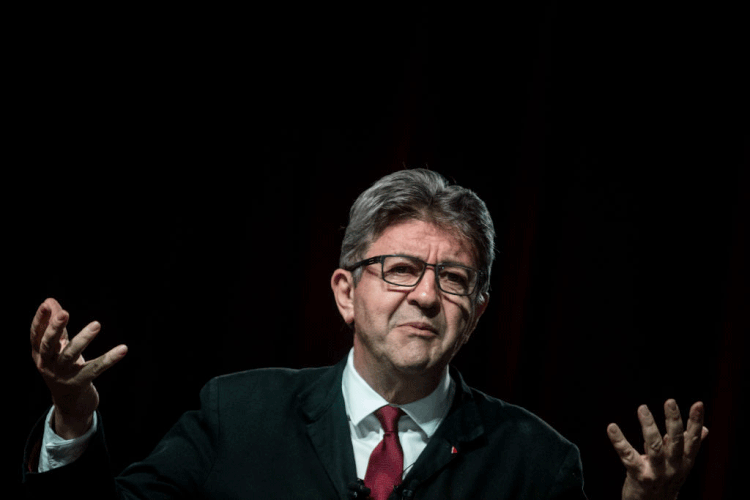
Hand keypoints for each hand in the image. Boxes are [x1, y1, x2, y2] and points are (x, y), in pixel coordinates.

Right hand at [30, 298, 127, 438]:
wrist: (70, 404)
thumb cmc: (64, 368)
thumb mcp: (58, 348)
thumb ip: (56, 326)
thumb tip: (51, 300)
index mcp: (40, 355)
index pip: (36, 336)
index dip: (40, 320)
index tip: (47, 304)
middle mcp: (48, 366)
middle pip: (48, 346)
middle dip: (55, 329)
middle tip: (65, 313)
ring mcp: (63, 376)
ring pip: (71, 356)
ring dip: (83, 339)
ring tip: (96, 324)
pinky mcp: (81, 383)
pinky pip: (96, 369)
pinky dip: (109, 359)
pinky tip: (123, 349)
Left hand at [607, 399, 707, 499]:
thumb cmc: (666, 480)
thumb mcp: (681, 465)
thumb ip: (690, 446)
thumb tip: (705, 430)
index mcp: (684, 462)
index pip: (692, 440)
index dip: (696, 422)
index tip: (698, 404)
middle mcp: (673, 467)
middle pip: (675, 441)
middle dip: (674, 421)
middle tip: (670, 401)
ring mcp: (656, 473)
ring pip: (654, 447)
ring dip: (649, 427)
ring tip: (643, 408)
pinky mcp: (639, 476)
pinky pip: (628, 456)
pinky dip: (619, 441)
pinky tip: (612, 427)